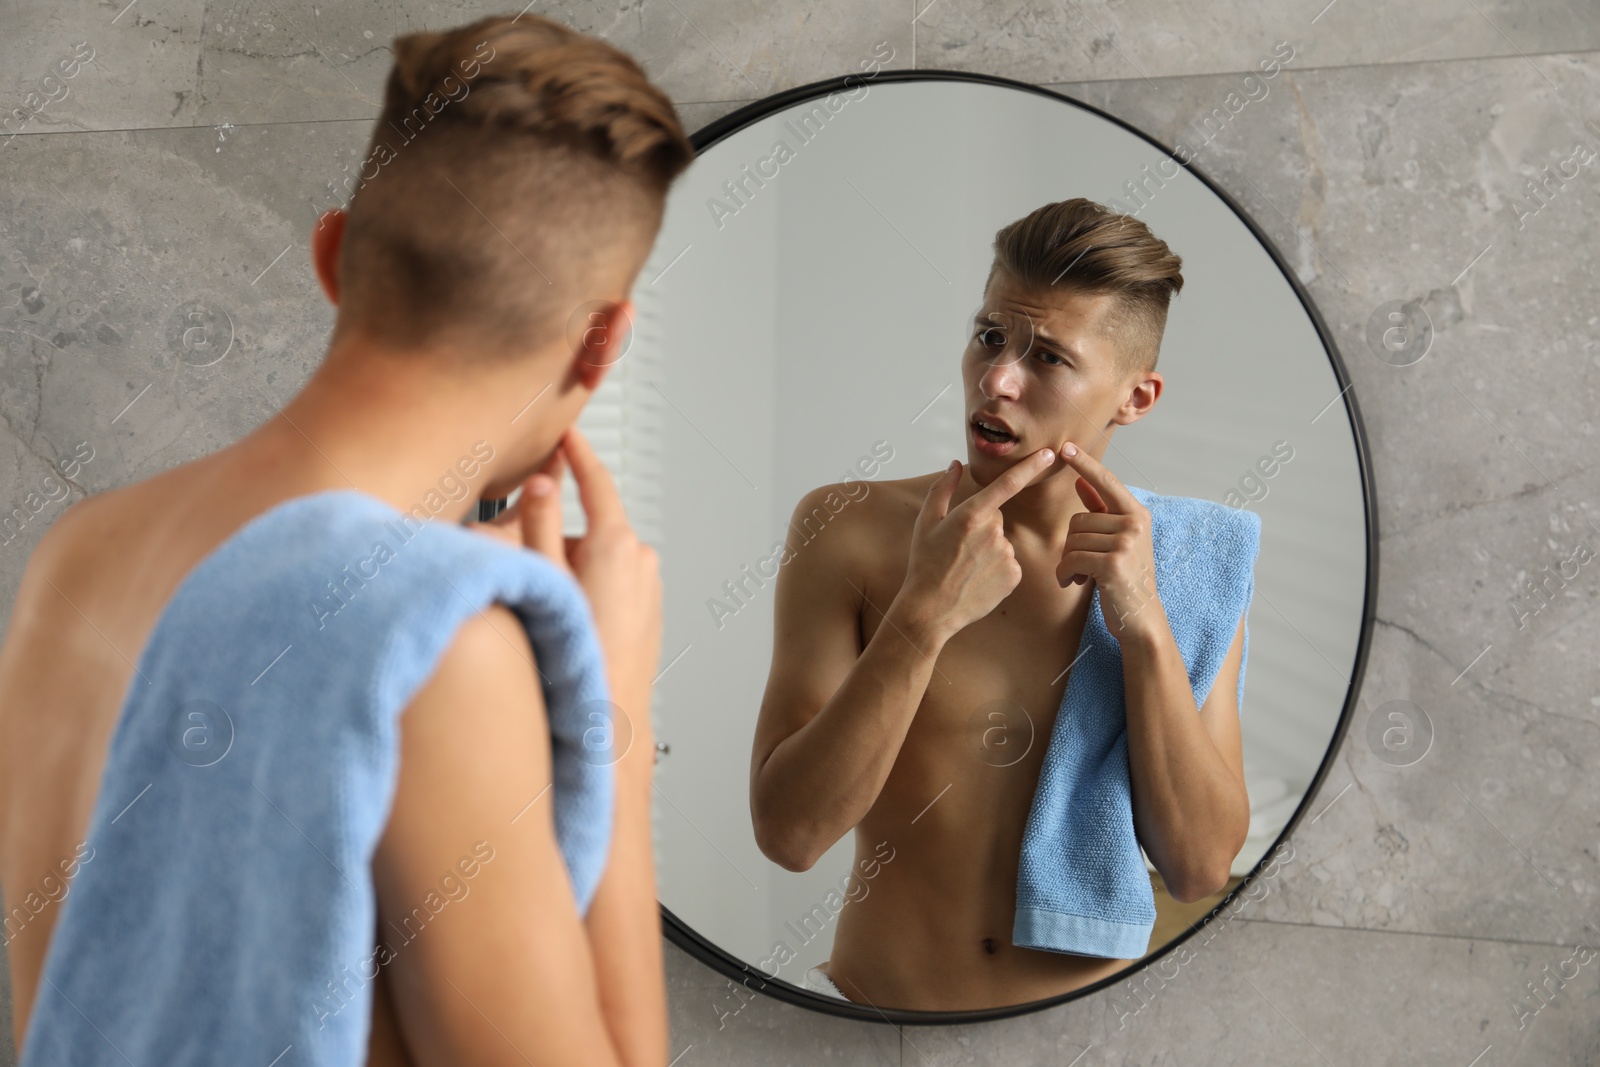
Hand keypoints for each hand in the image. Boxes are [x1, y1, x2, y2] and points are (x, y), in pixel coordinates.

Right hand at [473, 428, 661, 751]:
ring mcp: (649, 589)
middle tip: (522, 572)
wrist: (608, 727)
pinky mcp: (648, 614)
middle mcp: (642, 562)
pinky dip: (585, 591)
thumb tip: (540, 484)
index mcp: (618, 546)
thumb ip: (538, 528)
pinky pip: (609, 586)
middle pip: (587, 528)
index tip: (568, 434)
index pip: (597, 483)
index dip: (578, 455)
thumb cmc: (577, 660)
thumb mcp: (544, 584)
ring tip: (544, 611)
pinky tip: (566, 625)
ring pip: (596, 560)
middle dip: (553, 540)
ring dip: (568, 570)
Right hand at [894, 448, 1056, 643]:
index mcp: (971, 515)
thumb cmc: (925, 564)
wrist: (931, 609)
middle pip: (996, 518)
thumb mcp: (926, 523)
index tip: (1049, 454)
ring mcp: (1006, 555)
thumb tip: (954, 465)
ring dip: (988, 550)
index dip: (1030, 466)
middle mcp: (993, 532)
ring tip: (965, 568)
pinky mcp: (1014, 575)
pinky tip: (977, 579)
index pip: (1008, 484)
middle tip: (958, 548)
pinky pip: (1009, 563)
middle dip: (981, 527)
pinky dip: (996, 569)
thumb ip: (942, 489)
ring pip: (1002, 542)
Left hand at [1055, 441, 1162, 641]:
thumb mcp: (1118, 541)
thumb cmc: (1127, 578)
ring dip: (1068, 562)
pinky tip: (1074, 583)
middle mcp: (1134, 524)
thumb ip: (1100, 511)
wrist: (1140, 618)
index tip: (1066, 447)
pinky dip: (1065, 573)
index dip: (1085, 464)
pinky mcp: (1113, 564)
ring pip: (1072, 540)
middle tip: (1082, 564)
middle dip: (1072, 545)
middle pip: (1077, 520)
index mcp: (1137, 514)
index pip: (1107, 482)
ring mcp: (1126, 543)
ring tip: (1082, 575)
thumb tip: (1080, 482)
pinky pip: (1072, 559)